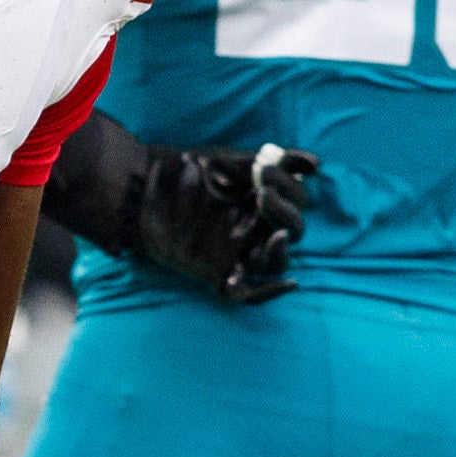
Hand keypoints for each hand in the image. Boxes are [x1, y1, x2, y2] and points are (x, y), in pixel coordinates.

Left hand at [128, 142, 317, 304]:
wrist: (141, 188)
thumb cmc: (183, 171)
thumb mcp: (228, 163)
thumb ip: (270, 163)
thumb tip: (314, 164)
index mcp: (261, 203)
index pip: (295, 202)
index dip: (289, 188)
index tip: (266, 170)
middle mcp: (255, 229)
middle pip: (292, 231)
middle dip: (284, 213)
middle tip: (263, 196)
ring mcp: (238, 253)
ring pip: (275, 262)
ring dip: (282, 249)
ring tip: (276, 235)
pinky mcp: (219, 276)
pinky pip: (250, 294)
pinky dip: (272, 292)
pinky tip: (289, 284)